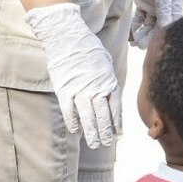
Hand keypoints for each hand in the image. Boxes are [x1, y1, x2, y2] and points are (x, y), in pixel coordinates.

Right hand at [25, 2, 120, 147]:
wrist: (67, 37)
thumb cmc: (88, 48)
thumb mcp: (105, 62)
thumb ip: (108, 80)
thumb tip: (109, 95)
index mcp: (108, 81)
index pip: (115, 107)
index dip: (117, 122)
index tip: (118, 134)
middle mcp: (96, 88)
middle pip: (102, 115)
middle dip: (105, 132)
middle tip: (106, 144)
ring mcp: (79, 90)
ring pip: (87, 117)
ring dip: (92, 132)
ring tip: (95, 144)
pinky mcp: (64, 89)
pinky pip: (69, 110)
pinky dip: (73, 122)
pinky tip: (76, 131)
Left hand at [130, 0, 182, 48]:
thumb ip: (163, 5)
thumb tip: (167, 26)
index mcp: (174, 2)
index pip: (171, 23)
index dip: (163, 33)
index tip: (154, 42)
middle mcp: (165, 5)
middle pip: (159, 26)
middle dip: (151, 37)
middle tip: (140, 45)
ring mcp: (153, 5)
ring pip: (149, 25)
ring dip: (142, 34)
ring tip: (134, 43)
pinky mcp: (142, 2)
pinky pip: (140, 19)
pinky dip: (135, 27)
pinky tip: (130, 35)